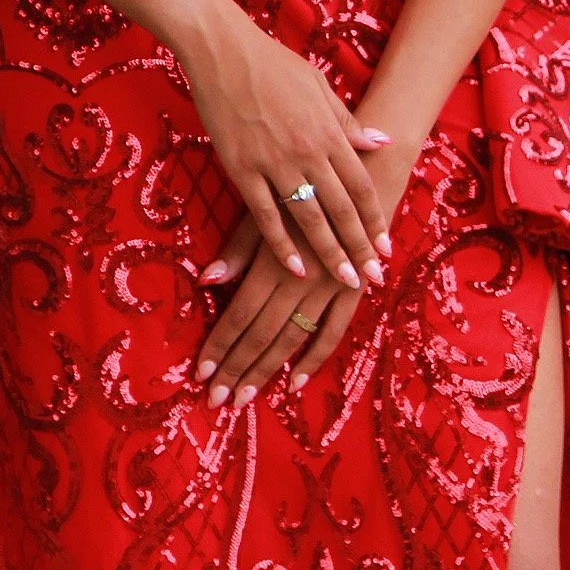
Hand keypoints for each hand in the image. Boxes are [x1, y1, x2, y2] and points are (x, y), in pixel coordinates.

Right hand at [175, 4, 396, 296]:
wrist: (224, 51)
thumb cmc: (273, 64)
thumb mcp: (320, 86)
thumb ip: (348, 121)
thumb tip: (382, 141)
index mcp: (330, 131)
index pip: (361, 184)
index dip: (375, 218)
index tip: (386, 247)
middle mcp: (308, 151)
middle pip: (341, 208)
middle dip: (360, 246)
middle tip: (374, 277)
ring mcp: (275, 163)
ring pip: (309, 218)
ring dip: (329, 253)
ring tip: (345, 280)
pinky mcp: (242, 169)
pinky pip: (266, 216)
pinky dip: (282, 245)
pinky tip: (296, 268)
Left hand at [194, 139, 417, 402]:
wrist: (368, 167)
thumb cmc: (307, 182)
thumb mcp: (267, 207)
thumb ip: (240, 248)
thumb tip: (208, 280)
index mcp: (274, 259)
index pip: (239, 314)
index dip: (220, 345)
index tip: (201, 373)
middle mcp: (300, 279)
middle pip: (262, 334)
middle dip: (237, 369)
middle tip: (216, 402)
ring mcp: (329, 288)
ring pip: (292, 339)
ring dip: (266, 371)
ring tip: (245, 399)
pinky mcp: (353, 289)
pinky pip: (333, 331)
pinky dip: (314, 358)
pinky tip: (294, 381)